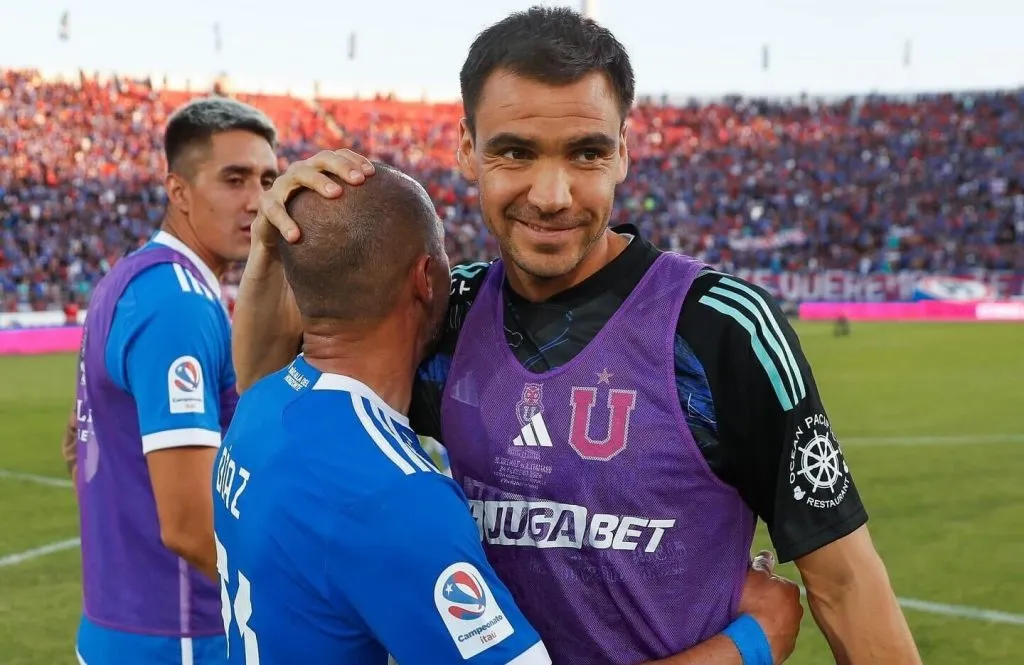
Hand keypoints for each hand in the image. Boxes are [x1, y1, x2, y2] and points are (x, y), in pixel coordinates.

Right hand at [255, 149, 375, 246]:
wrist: (277, 242)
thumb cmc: (313, 227)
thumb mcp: (333, 218)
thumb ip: (354, 213)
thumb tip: (392, 223)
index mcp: (318, 171)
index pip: (338, 156)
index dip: (354, 160)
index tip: (373, 173)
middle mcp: (301, 172)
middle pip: (322, 159)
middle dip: (342, 166)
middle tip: (359, 180)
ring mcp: (282, 185)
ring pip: (300, 174)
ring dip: (319, 181)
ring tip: (336, 194)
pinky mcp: (266, 205)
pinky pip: (274, 209)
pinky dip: (285, 221)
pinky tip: (296, 236)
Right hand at [738, 550, 803, 663]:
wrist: (752, 641)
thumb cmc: (752, 605)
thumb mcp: (754, 576)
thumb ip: (762, 564)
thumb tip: (767, 554)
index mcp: (790, 589)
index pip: (777, 581)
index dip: (763, 583)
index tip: (753, 587)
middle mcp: (797, 609)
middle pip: (780, 600)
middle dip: (768, 601)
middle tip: (750, 603)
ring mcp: (793, 629)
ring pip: (779, 619)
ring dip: (768, 618)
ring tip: (751, 619)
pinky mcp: (786, 647)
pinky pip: (775, 635)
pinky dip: (767, 633)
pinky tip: (755, 632)